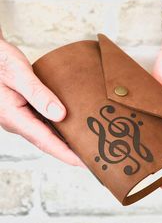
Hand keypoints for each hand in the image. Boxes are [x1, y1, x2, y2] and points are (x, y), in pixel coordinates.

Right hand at [0, 32, 85, 167]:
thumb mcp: (18, 74)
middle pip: (48, 142)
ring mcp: (20, 117)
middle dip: (69, 152)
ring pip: (46, 135)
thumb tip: (60, 115)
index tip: (85, 161)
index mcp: (14, 116)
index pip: (46, 141)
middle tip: (91, 156)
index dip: (66, 153)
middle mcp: (18, 121)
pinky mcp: (24, 111)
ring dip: (65, 142)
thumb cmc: (0, 60)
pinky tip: (70, 128)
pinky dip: (59, 130)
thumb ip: (37, 94)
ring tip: (84, 146)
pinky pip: (44, 125)